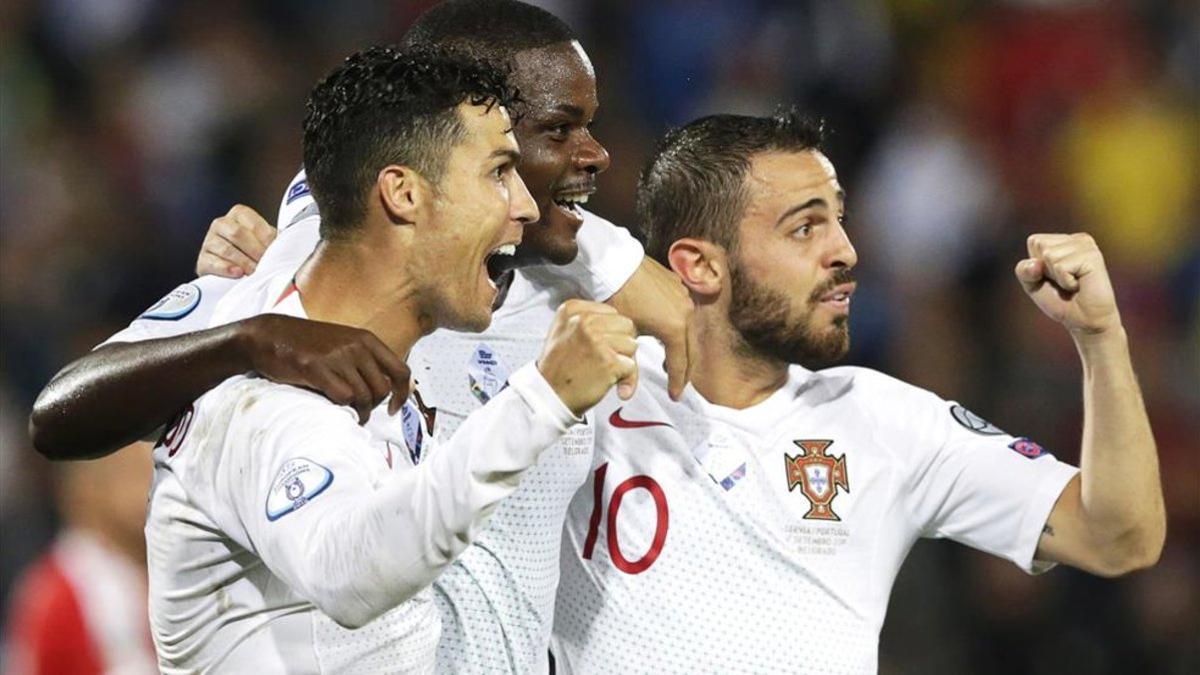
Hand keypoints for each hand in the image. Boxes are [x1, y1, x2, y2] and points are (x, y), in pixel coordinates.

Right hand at [196, 204, 276, 277]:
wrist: (235, 270)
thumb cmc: (254, 252)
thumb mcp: (265, 241)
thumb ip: (274, 239)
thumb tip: (289, 242)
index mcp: (239, 214)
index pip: (252, 222)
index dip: (265, 238)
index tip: (274, 250)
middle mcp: (221, 224)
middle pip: (238, 234)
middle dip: (255, 251)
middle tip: (266, 263)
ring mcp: (209, 241)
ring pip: (226, 249)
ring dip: (244, 262)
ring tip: (255, 271)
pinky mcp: (203, 259)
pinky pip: (212, 262)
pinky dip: (227, 269)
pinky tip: (238, 273)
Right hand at [236, 314, 410, 423]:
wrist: (269, 335)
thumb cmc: (306, 343)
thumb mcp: (343, 343)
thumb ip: (365, 360)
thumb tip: (388, 387)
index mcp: (367, 339)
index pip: (401, 371)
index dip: (402, 395)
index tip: (392, 409)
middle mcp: (357, 346)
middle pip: (382, 389)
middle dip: (374, 406)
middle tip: (361, 410)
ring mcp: (337, 357)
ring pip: (364, 396)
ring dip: (358, 411)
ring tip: (349, 413)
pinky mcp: (317, 368)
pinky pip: (343, 398)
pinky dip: (342, 408)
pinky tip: (335, 408)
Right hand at [538, 300, 638, 416]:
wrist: (549, 396)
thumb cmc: (559, 367)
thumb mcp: (563, 330)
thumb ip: (589, 320)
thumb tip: (625, 322)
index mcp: (572, 309)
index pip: (613, 313)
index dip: (611, 332)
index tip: (596, 347)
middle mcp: (584, 321)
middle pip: (626, 326)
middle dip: (620, 344)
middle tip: (602, 359)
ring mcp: (597, 341)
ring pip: (632, 344)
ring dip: (623, 360)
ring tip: (601, 369)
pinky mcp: (609, 362)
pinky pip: (631, 366)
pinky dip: (624, 378)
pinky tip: (605, 381)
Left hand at [606, 257, 694, 399]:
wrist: (615, 264)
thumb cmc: (617, 299)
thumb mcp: (624, 336)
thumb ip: (629, 368)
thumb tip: (625, 396)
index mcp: (675, 327)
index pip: (680, 363)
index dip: (677, 382)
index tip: (674, 396)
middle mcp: (686, 313)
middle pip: (690, 349)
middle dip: (685, 370)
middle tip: (678, 385)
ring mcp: (685, 297)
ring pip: (689, 330)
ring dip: (683, 348)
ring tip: (671, 362)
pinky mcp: (679, 285)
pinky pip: (684, 312)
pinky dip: (680, 328)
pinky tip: (669, 334)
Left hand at [1015, 233, 1121, 337]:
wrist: (1084, 321)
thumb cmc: (1060, 301)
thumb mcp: (1032, 284)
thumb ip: (1024, 270)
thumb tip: (1036, 263)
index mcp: (1064, 240)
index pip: (1034, 241)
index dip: (1036, 265)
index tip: (1053, 277)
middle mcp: (1077, 239)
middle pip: (1040, 245)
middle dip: (1046, 270)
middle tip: (1064, 282)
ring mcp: (1086, 246)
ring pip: (1050, 256)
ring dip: (1057, 277)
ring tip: (1073, 284)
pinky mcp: (1092, 256)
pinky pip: (1061, 267)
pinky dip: (1066, 282)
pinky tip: (1079, 285)